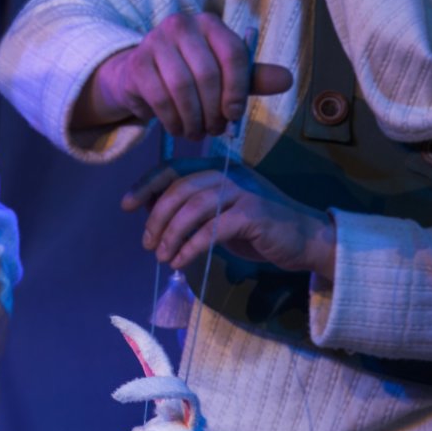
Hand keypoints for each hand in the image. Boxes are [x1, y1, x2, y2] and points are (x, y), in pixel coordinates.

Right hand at [75, 12, 291, 139]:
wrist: (142, 77)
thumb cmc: (190, 74)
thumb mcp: (224, 75)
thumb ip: (253, 77)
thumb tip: (287, 80)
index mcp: (210, 24)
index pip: (233, 53)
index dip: (238, 90)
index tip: (235, 115)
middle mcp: (181, 25)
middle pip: (207, 74)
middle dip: (214, 111)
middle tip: (215, 130)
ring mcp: (155, 42)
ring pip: (182, 89)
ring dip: (193, 120)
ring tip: (197, 133)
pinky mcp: (136, 64)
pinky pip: (160, 99)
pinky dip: (173, 121)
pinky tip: (178, 129)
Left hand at [121, 159, 335, 277]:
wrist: (305, 240)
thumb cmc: (259, 230)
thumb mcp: (219, 216)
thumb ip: (191, 210)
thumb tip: (150, 213)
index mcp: (217, 170)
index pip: (173, 169)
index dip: (146, 185)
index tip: (126, 204)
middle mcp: (228, 174)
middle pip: (179, 189)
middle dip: (156, 218)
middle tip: (147, 244)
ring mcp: (242, 192)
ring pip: (193, 208)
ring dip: (171, 234)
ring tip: (162, 256)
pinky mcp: (253, 214)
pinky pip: (212, 229)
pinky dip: (191, 246)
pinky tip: (181, 261)